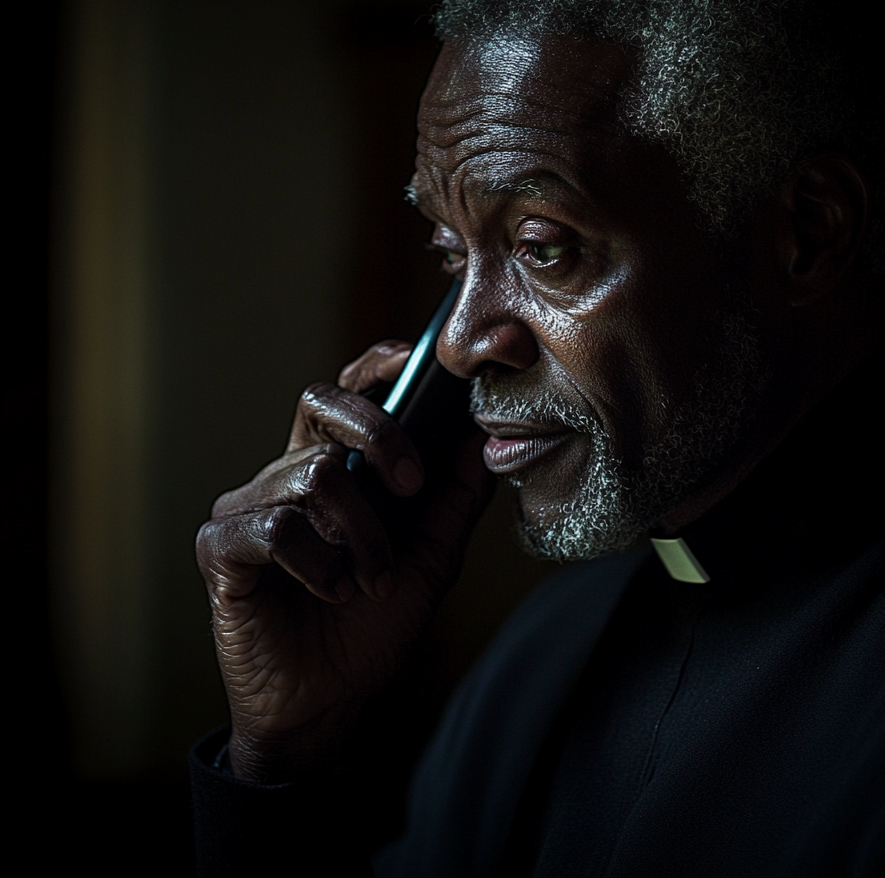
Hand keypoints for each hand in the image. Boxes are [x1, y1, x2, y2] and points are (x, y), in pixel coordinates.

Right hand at [195, 342, 493, 782]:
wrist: (328, 706)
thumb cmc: (372, 628)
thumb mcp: (429, 558)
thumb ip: (453, 499)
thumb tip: (482, 439)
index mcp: (332, 471)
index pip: (342, 395)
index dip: (371, 367)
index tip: (414, 358)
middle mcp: (284, 477)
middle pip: (320, 403)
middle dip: (378, 432)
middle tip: (411, 485)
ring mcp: (246, 509)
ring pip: (314, 476)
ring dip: (362, 535)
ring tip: (373, 581)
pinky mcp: (220, 548)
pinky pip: (276, 528)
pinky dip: (320, 564)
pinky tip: (333, 591)